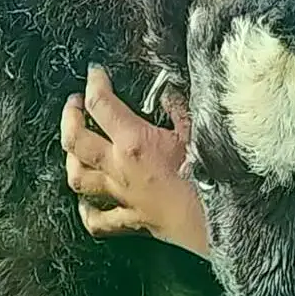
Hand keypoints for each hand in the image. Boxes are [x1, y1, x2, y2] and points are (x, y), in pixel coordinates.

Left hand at [61, 65, 208, 258]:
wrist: (224, 222)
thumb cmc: (214, 178)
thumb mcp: (198, 131)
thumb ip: (178, 108)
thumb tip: (169, 92)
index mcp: (135, 142)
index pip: (101, 104)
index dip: (94, 83)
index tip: (95, 73)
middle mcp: (120, 168)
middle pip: (76, 139)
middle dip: (70, 116)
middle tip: (75, 103)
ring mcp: (122, 196)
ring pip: (78, 177)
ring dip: (71, 159)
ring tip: (74, 146)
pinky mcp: (131, 220)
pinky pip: (98, 220)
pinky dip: (86, 210)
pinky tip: (85, 202)